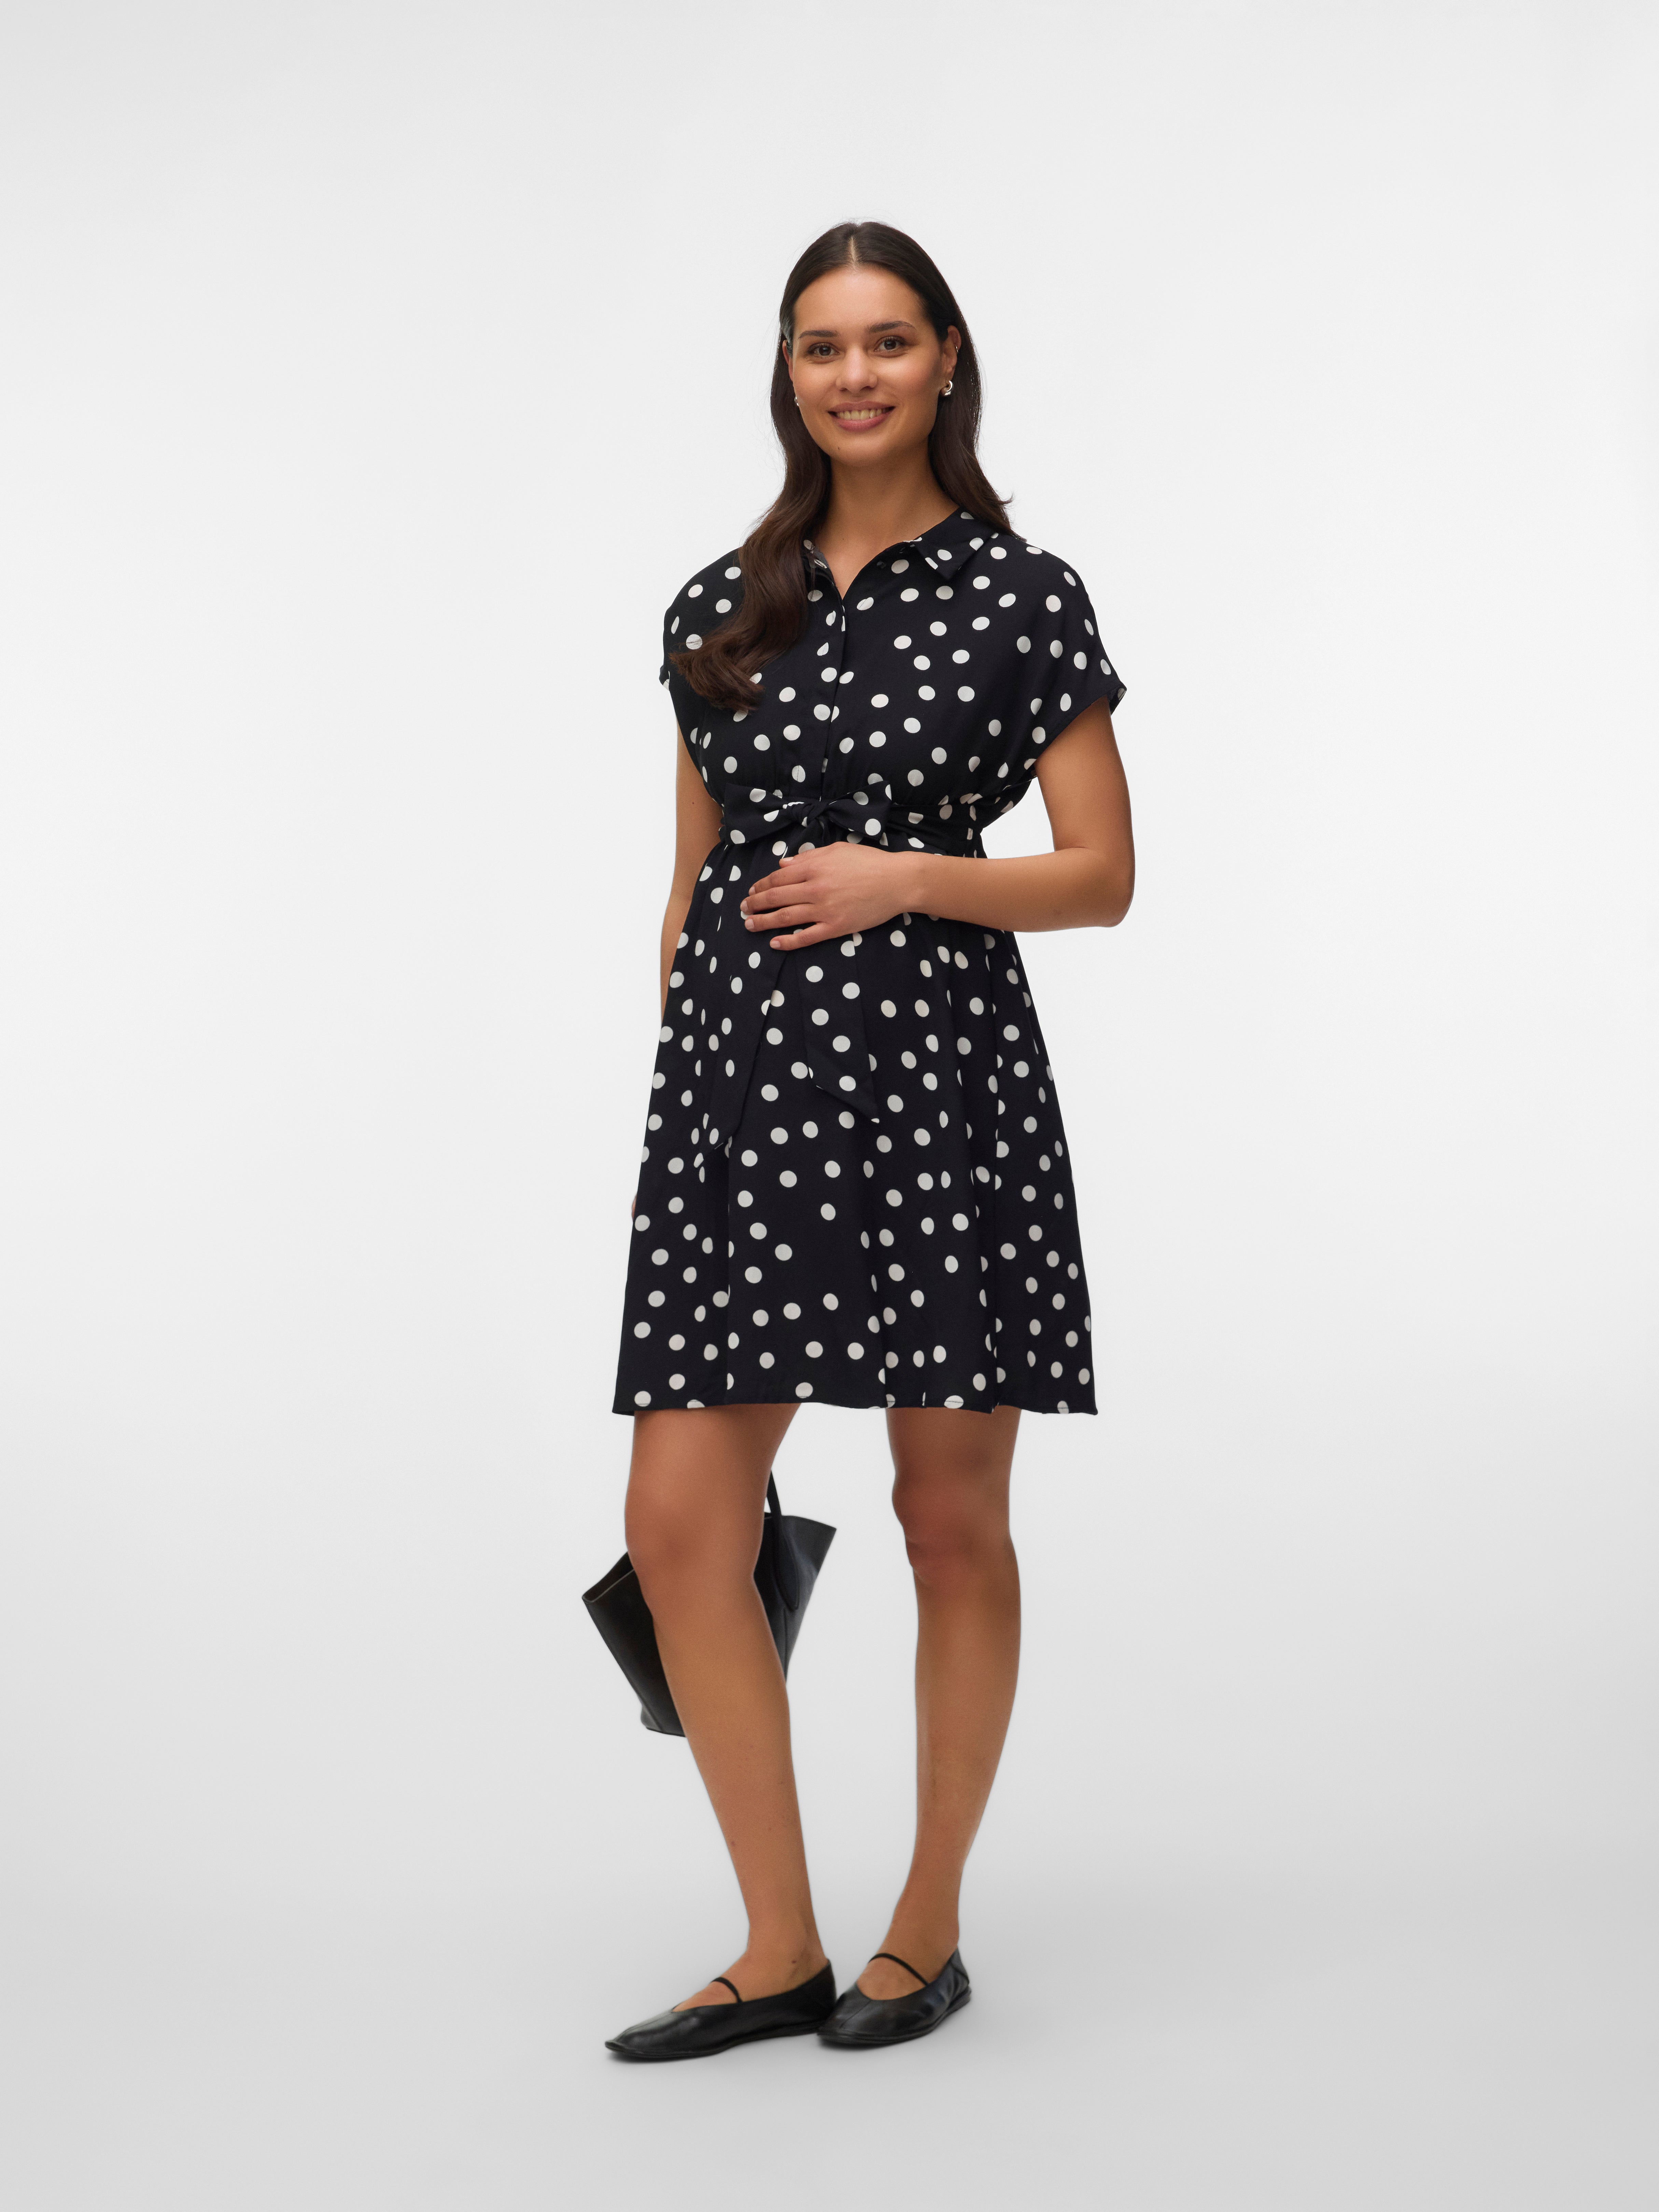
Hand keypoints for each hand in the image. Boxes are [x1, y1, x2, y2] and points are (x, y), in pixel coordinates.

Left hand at [741, 841, 920, 949]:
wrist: (897, 881)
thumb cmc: (869, 862)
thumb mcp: (837, 851)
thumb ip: (807, 857)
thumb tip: (783, 864)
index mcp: (814, 867)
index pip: (778, 877)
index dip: (761, 885)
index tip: (752, 891)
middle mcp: (815, 888)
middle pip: (776, 897)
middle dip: (755, 904)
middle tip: (743, 909)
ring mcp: (825, 910)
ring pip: (786, 917)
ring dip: (764, 922)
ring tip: (749, 925)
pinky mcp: (836, 927)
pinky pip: (807, 937)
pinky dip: (788, 942)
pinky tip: (774, 943)